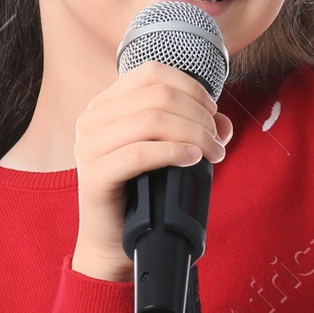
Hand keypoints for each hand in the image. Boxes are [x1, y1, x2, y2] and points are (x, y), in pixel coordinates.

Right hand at [71, 61, 233, 280]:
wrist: (115, 239)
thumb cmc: (142, 193)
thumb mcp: (169, 152)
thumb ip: (195, 129)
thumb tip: (223, 122)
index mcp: (107, 104)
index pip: (151, 73)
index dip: (190, 87)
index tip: (212, 111)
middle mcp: (92, 118)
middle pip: (158, 95)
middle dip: (198, 115)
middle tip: (218, 141)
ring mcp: (89, 145)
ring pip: (152, 120)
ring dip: (193, 134)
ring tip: (213, 154)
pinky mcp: (95, 174)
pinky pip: (141, 152)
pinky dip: (174, 152)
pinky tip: (193, 159)